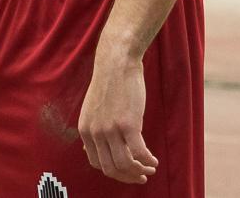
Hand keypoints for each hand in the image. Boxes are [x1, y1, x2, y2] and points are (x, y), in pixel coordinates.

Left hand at [78, 51, 157, 183]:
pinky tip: (154, 160)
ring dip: (140, 171)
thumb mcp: (93, 109)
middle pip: (111, 168)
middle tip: (141, 177)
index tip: (126, 172)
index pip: (97, 163)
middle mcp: (95, 133)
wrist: (117, 62)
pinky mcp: (129, 123)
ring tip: (150, 168)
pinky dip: (148, 160)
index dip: (114, 172)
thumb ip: (94, 129)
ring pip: (125, 164)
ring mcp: (111, 129)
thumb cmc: (110, 84)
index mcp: (85, 131)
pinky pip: (139, 152)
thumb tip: (95, 149)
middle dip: (128, 177)